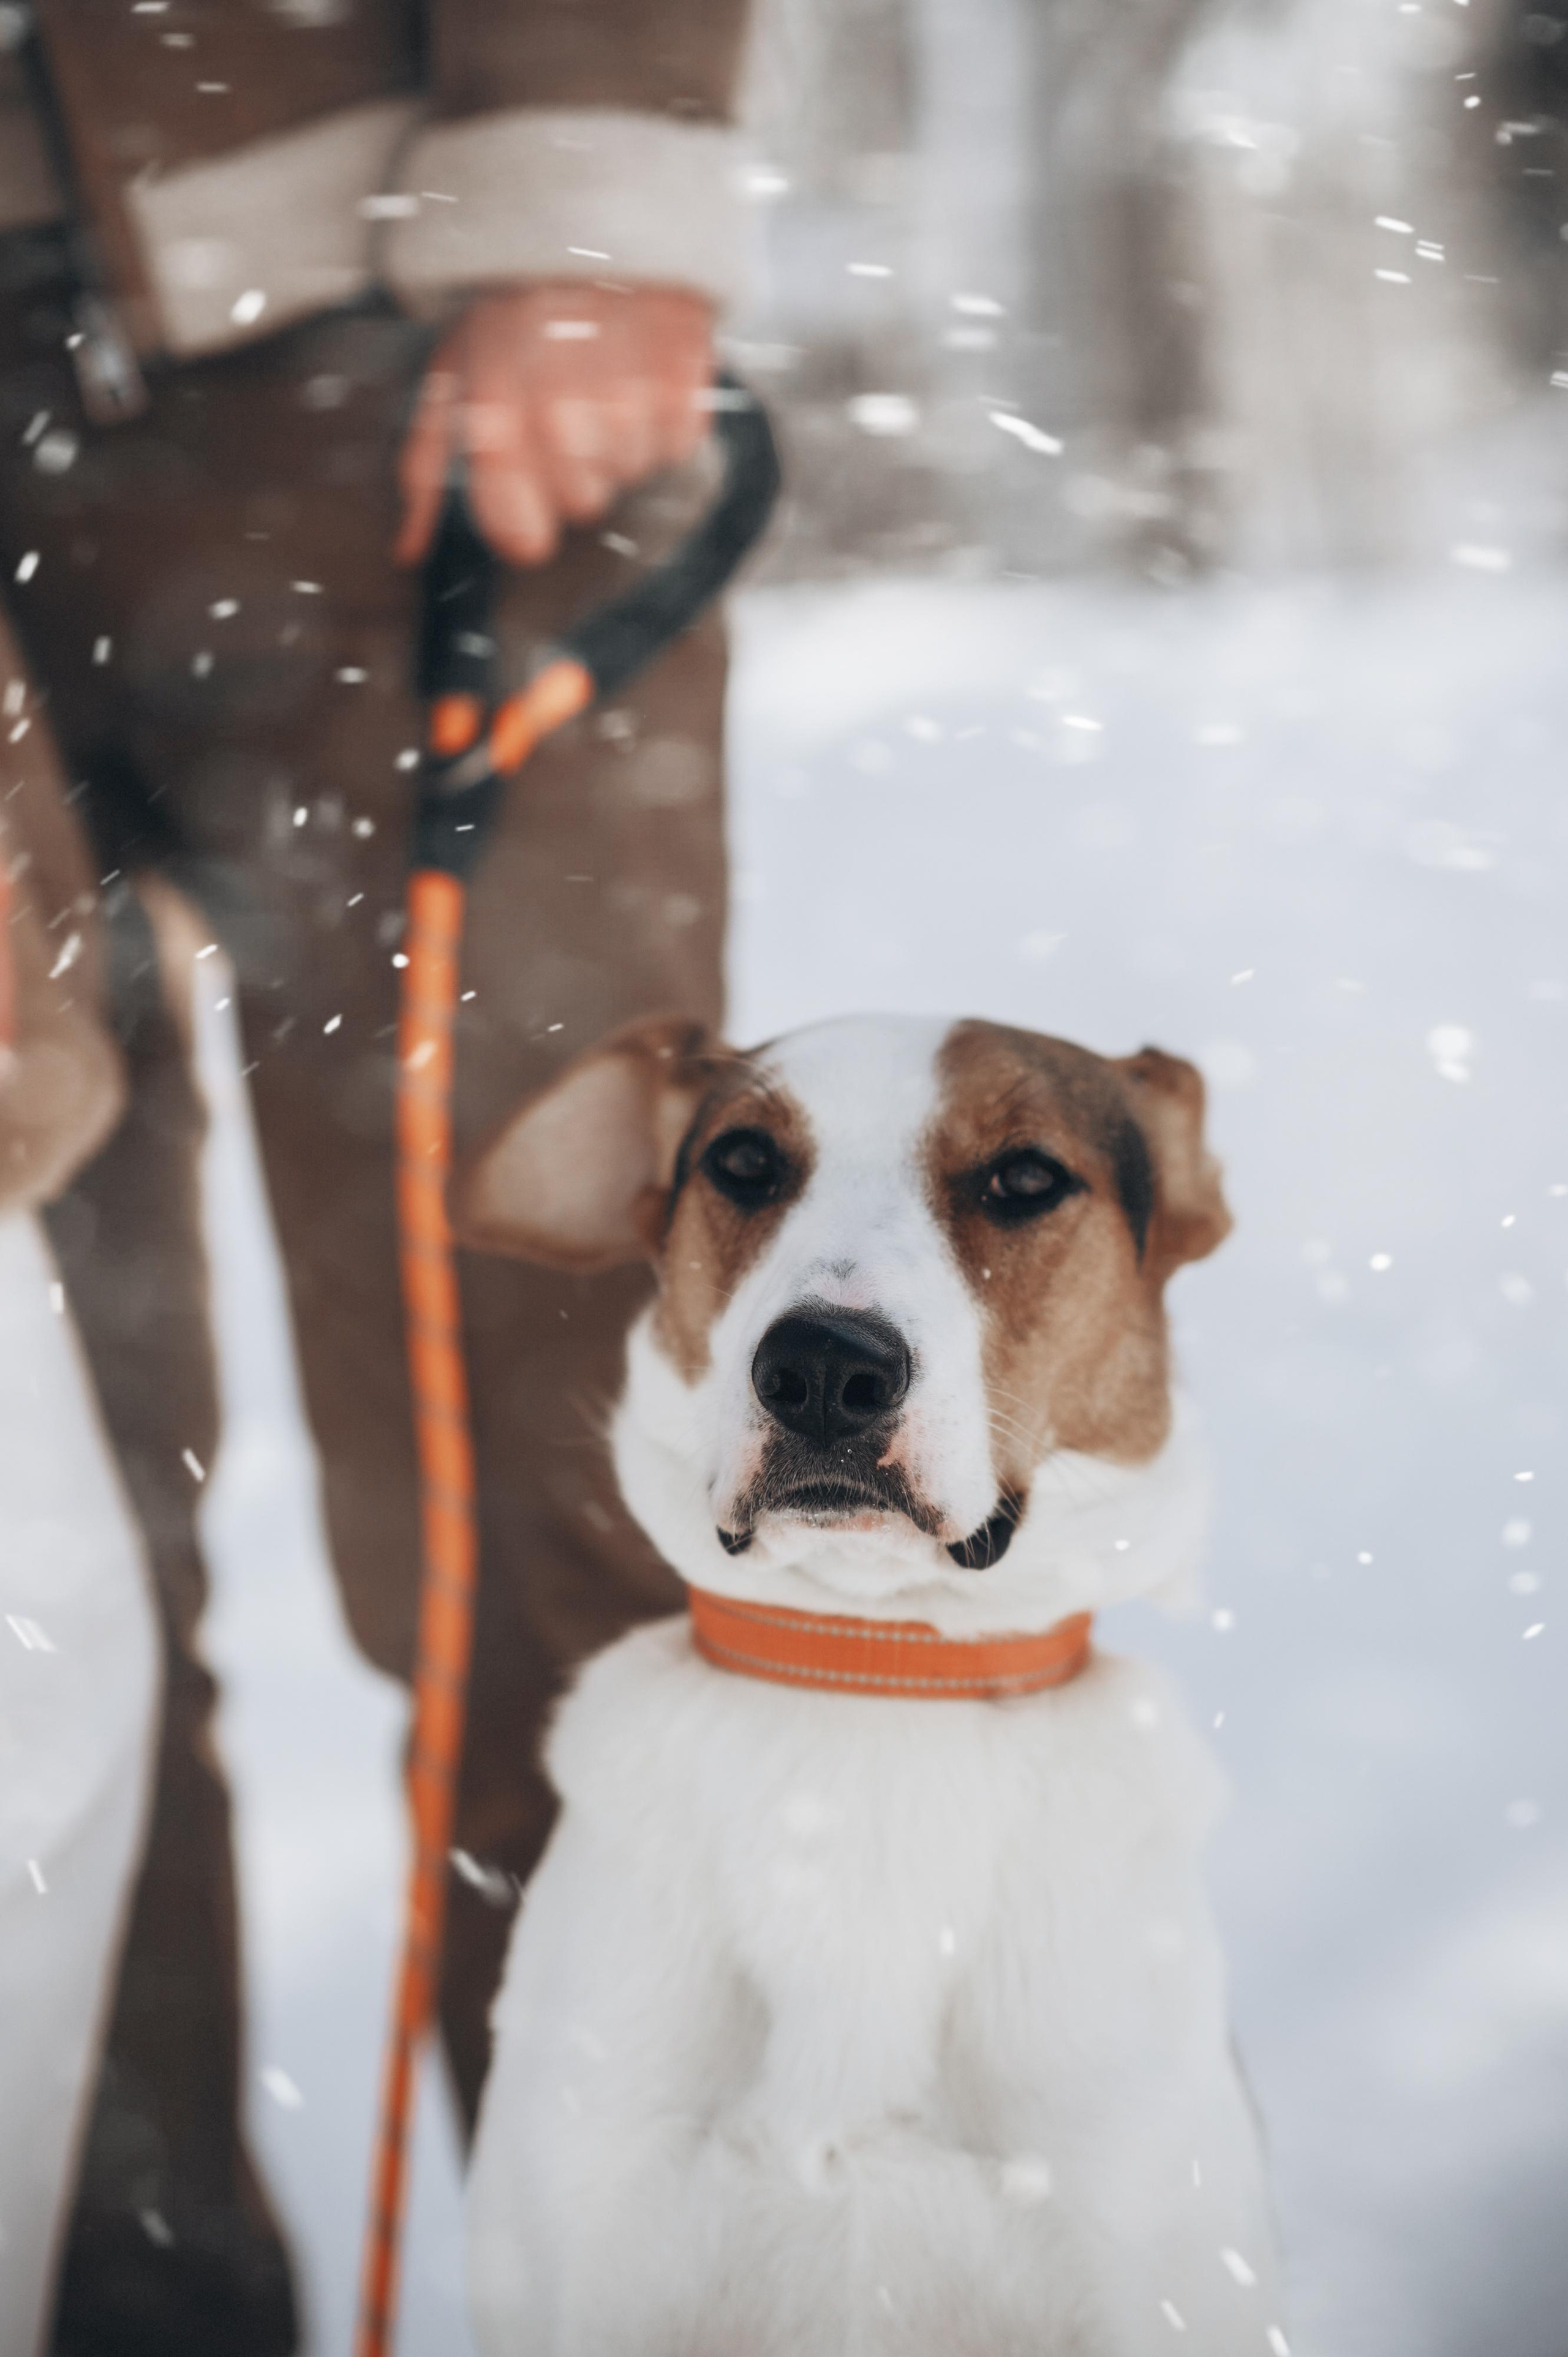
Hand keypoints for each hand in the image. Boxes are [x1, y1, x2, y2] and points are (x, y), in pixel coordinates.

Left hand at [395, 282, 714, 566]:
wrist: (586, 215)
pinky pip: (677, 443)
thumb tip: (409, 552)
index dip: (527, 526)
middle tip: (567, 404)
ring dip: (620, 438)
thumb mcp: (450, 375)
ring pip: (631, 474)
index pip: (521, 538)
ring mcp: (628, 402)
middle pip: (583, 507)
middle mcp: (562, 418)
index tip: (529, 497)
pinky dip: (664, 415)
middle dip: (575, 467)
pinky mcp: (684, 383)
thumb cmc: (507, 309)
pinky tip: (641, 368)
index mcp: (497, 421)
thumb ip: (427, 469)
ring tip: (604, 376)